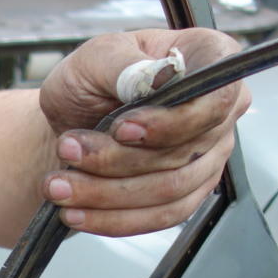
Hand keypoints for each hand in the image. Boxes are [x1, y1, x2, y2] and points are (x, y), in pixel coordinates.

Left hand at [38, 28, 250, 236]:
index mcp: (207, 59)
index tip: (121, 128)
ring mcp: (208, 156)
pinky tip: (76, 212)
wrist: (70, 123)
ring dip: (106, 193)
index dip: (171, 121)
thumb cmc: (89, 82)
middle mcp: (219, 111)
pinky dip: (114, 219)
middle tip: (67, 151)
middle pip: (185, 151)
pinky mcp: (188, 194)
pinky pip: (160, 217)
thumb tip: (155, 78)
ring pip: (168, 189)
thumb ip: (123, 63)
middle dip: (117, 159)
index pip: (217, 99)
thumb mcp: (93, 58)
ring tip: (58, 185)